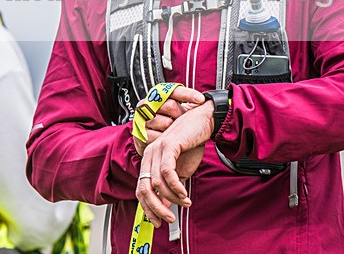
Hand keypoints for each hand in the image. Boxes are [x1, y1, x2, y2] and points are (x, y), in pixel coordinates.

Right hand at [133, 86, 203, 155]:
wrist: (155, 145)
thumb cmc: (169, 125)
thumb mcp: (179, 113)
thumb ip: (188, 105)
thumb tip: (207, 102)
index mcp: (157, 96)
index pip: (173, 90)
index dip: (188, 94)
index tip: (201, 100)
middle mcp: (148, 104)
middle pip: (169, 105)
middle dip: (180, 114)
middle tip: (183, 121)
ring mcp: (142, 118)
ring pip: (163, 121)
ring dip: (172, 128)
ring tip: (173, 130)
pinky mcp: (139, 132)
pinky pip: (155, 135)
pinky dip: (163, 138)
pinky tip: (166, 138)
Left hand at [136, 101, 213, 226]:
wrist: (203, 122)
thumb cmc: (192, 144)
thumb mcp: (180, 171)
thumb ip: (171, 188)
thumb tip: (165, 207)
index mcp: (149, 161)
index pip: (140, 189)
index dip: (147, 208)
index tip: (157, 222)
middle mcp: (148, 155)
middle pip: (144, 189)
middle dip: (155, 208)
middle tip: (169, 218)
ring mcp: (156, 149)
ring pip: (156, 183)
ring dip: (172, 198)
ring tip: (185, 202)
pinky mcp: (168, 146)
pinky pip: (167, 172)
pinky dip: (175, 186)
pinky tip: (184, 193)